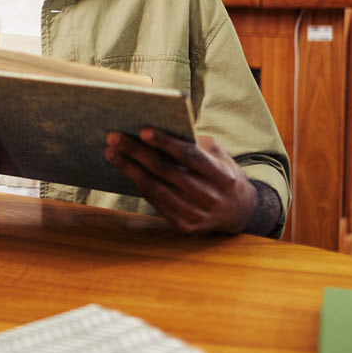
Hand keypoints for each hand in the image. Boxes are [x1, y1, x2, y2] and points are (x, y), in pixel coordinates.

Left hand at [104, 129, 257, 234]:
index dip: (166, 143)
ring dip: (130, 169)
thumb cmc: (223, 174)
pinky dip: (139, 185)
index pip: (190, 156)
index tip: (143, 130)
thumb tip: (160, 127)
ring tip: (111, 152)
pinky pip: (156, 202)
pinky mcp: (184, 225)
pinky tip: (126, 169)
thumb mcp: (220, 155)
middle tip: (114, 137)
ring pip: (156, 189)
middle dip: (137, 152)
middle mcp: (209, 197)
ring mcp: (196, 214)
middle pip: (167, 171)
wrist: (240, 212)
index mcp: (222, 175)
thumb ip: (196, 143)